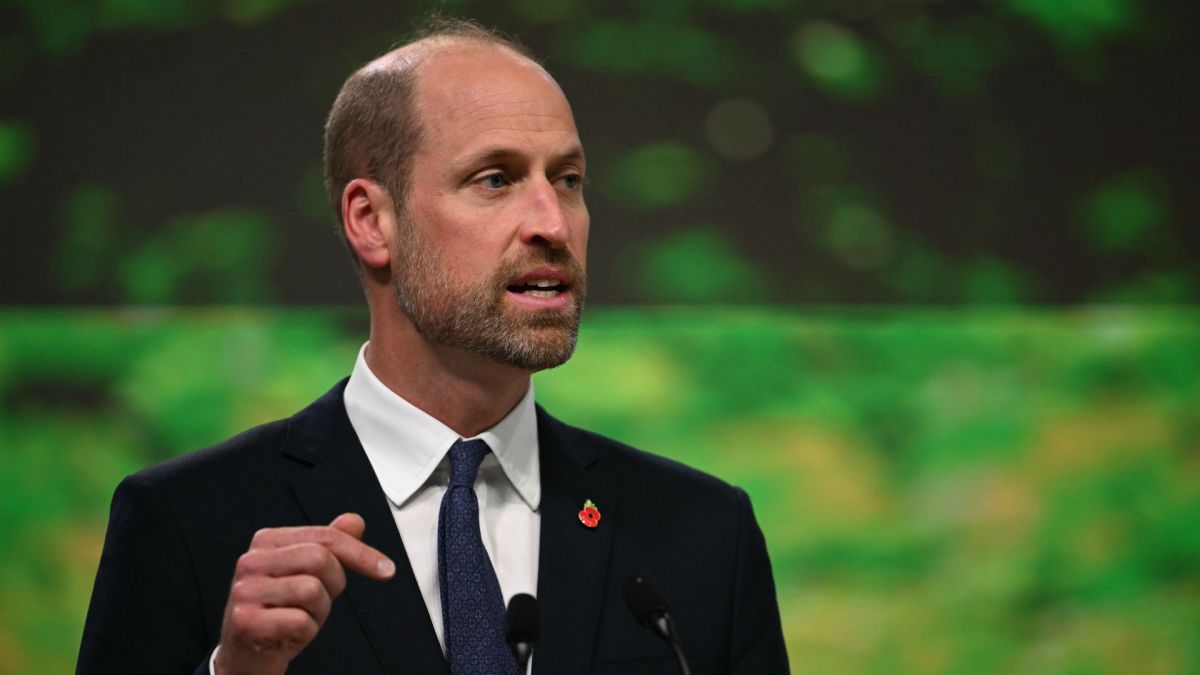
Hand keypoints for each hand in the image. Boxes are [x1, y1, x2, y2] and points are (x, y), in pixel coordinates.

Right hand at [213, 513, 395, 674]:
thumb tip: (353, 522)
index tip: (385, 569)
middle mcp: (252, 561)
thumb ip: (329, 546)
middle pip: (320, 559)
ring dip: (318, 612)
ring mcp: (246, 591)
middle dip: (334, 585)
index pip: (325, 537)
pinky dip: (305, 632)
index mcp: (268, 541)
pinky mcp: (244, 621)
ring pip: (312, 590)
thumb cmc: (278, 611)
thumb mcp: (306, 574)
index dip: (361, 554)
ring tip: (299, 616)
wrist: (246, 653)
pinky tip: (288, 633)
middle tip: (318, 601)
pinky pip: (300, 621)